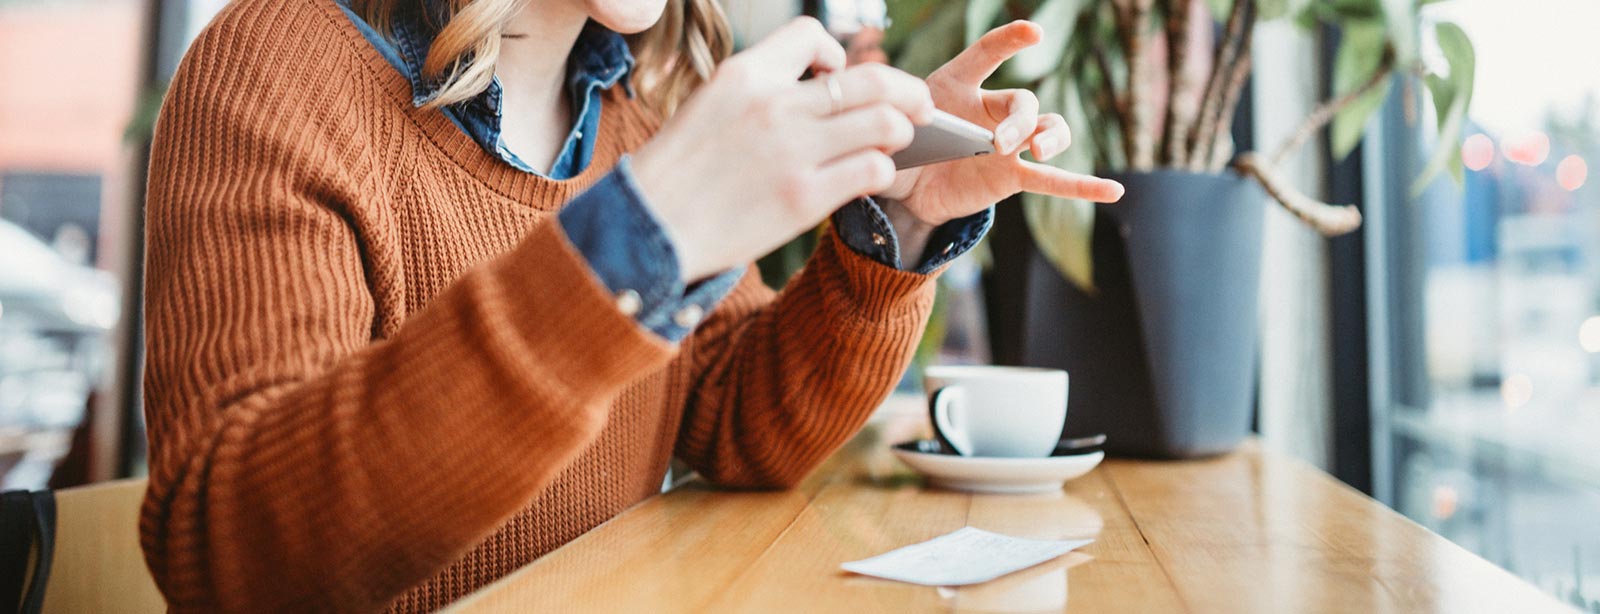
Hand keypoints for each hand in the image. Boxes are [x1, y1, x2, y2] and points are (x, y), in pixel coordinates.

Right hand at [631, 18, 935, 280]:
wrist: (650, 229)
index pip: (812, 35)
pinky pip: (871, 169)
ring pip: (884, 121)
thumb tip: (821, 88)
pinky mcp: (804, 198)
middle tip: (918, 105)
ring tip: (895, 142)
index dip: (836, 54)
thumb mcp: (708, 106)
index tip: (836, 76)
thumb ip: (762, 90)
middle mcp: (773, 105)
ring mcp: (792, 152)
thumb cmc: (679, 173)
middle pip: (870, 79)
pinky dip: (883, 169)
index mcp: (744, 74)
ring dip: (900, 130)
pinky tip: (872, 175)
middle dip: (906, 90)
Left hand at [877, 21, 1124, 255]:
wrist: (905, 187)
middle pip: (1023, 104)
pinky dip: (1083, 186)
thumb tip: (888, 135)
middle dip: (1019, 121)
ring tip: (1038, 151)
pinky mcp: (1013, 177)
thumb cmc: (898, 145)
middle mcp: (991, 110)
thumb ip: (893, 127)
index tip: (1033, 34)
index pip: (985, 55)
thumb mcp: (886, 130)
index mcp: (957, 86)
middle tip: (1001, 142)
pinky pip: (1053, 180)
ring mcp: (1008, 144)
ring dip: (1049, 139)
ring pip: (1047, 132)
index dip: (1009, 42)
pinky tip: (1114, 192)